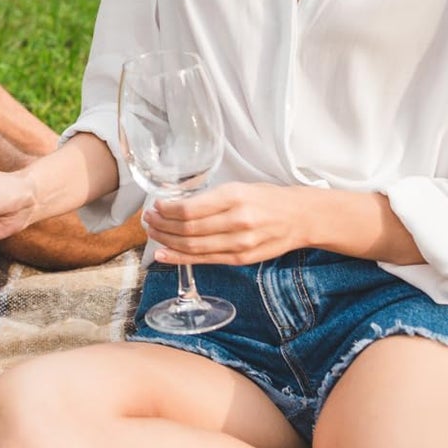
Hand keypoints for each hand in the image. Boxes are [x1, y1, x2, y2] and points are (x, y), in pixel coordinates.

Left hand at [143, 181, 306, 265]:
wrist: (300, 218)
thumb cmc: (267, 199)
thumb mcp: (239, 187)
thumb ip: (210, 198)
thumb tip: (175, 206)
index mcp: (235, 198)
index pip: (190, 209)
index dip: (166, 210)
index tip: (155, 206)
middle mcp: (237, 221)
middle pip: (188, 229)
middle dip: (162, 225)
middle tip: (147, 220)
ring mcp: (240, 244)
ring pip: (193, 246)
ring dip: (167, 241)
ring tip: (152, 233)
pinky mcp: (242, 259)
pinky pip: (205, 260)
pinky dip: (180, 258)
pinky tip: (164, 254)